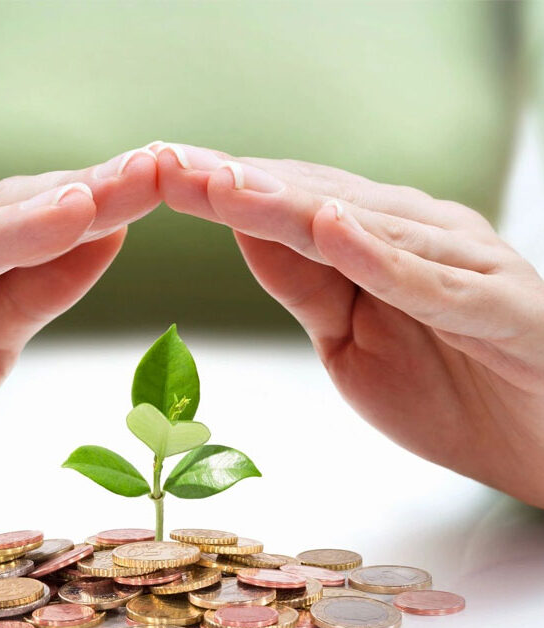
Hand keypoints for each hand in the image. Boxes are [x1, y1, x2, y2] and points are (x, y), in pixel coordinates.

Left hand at [155, 142, 543, 506]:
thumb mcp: (348, 340)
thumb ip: (305, 284)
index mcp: (375, 241)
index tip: (154, 172)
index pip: (285, 203)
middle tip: (165, 160)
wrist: (541, 437)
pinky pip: (431, 280)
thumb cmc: (447, 386)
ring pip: (363, 226)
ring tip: (223, 183)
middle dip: (234, 181)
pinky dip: (380, 256)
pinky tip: (331, 229)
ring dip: (288, 204)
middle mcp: (416, 233)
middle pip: (311, 198)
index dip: (220, 188)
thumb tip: (245, 232)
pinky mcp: (499, 305)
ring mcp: (461, 262)